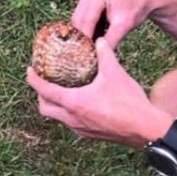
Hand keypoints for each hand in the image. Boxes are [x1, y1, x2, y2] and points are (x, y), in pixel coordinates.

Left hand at [27, 39, 171, 146]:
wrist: (146, 129)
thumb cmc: (129, 102)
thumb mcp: (115, 72)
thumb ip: (104, 54)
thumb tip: (98, 40)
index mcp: (73, 102)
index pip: (44, 91)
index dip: (33, 79)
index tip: (29, 70)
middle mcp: (72, 119)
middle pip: (45, 108)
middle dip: (41, 94)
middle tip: (45, 81)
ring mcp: (81, 130)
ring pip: (58, 118)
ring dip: (55, 104)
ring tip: (61, 90)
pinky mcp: (90, 135)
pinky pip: (71, 124)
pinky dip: (68, 112)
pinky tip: (80, 102)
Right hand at [71, 0, 162, 49]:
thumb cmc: (136, 9)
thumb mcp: (125, 25)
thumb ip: (111, 39)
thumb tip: (99, 55)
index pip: (86, 21)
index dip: (85, 39)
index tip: (86, 55)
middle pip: (79, 20)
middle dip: (84, 37)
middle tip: (89, 54)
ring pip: (79, 20)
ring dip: (86, 33)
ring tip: (95, 47)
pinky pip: (83, 17)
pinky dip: (89, 28)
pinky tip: (97, 37)